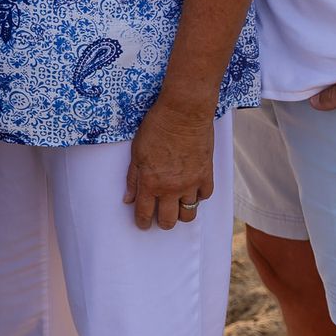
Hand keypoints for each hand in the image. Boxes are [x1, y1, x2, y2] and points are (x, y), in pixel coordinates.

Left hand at [124, 96, 213, 229]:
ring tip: (178, 206)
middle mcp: (171, 188)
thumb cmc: (157, 126)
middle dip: (163, 222)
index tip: (143, 223)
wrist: (184, 112)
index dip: (142, 222)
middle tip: (161, 217)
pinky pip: (205, 196)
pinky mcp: (206, 174)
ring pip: (189, 214)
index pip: (144, 213)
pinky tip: (193, 190)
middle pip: (168, 220)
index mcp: (150, 182)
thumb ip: (132, 178)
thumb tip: (128, 199)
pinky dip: (199, 196)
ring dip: (182, 213)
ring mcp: (191, 183)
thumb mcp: (136, 151)